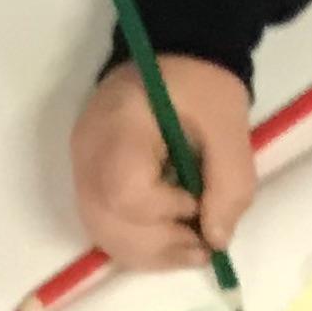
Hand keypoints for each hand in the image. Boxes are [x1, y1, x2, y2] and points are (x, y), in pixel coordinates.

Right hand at [68, 57, 256, 270]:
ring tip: (190, 250)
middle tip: (202, 245)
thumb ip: (229, 184)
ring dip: (148, 254)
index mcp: (120, 124)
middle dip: (159, 245)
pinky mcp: (87, 176)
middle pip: (105, 219)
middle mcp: (88, 149)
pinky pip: (102, 223)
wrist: (175, 57)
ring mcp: (81, 164)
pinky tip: (168, 242)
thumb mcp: (230, 127)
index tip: (196, 199)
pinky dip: (136, 244)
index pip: (122, 188)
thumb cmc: (202, 87)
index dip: (164, 210)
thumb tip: (216, 240)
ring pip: (100, 230)